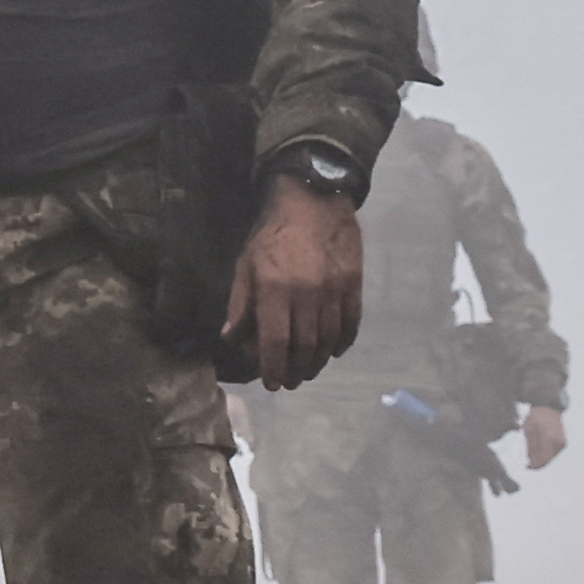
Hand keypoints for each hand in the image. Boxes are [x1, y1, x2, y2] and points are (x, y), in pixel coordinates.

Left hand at [221, 183, 365, 391]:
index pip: (275, 341)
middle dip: (296, 370)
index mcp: (275, 290)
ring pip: (329, 338)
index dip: (273, 367)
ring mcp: (334, 290)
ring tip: (308, 371)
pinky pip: (351, 322)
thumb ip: (240, 303)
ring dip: (318, 361)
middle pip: (304, 346)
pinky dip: (343, 342)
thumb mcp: (245, 264)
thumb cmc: (272, 234)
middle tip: (290, 382)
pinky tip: (333, 351)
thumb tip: (230, 337)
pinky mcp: (354, 284)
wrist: (314, 200)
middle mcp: (307, 294)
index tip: (271, 383)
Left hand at [521, 403, 567, 470]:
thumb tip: (530, 462)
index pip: (542, 459)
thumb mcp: (528, 431)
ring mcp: (562, 443)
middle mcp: (558, 443)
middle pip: (546, 460)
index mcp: (550, 439)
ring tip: (530, 453)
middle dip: (536, 463)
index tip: (526, 467)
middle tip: (526, 464)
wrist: (549, 407)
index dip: (534, 466)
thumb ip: (530, 448)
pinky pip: (552, 453)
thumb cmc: (536, 416)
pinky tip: (537, 450)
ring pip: (550, 458)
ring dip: (540, 459)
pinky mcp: (562, 443)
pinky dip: (545, 454)